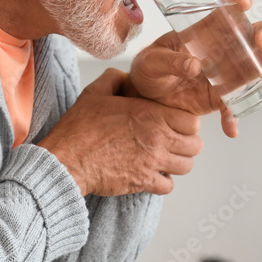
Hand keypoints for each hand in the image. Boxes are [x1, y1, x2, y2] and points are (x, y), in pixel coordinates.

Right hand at [36, 68, 202, 196]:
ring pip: (186, 166)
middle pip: (195, 145)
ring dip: (177, 163)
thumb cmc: (78, 129)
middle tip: (173, 143)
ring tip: (164, 159)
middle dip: (186, 144)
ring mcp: (152, 161)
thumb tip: (125, 76)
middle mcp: (157, 137)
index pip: (192, 121)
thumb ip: (114, 78)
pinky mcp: (143, 182)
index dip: (186, 123)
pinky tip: (152, 174)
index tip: (175, 125)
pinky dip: (163, 182)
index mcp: (150, 114)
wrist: (66, 160)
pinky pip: (169, 185)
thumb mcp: (94, 93)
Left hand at [127, 0, 261, 137]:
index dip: (240, 0)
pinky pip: (237, 105)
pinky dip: (235, 116)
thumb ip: (170, 61)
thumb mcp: (151, 61)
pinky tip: (230, 126)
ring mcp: (227, 73)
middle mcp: (223, 48)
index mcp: (205, 30)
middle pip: (255, 34)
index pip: (227, 9)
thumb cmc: (147, 70)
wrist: (145, 100)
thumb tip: (194, 65)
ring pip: (259, 66)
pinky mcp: (222, 97)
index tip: (243, 1)